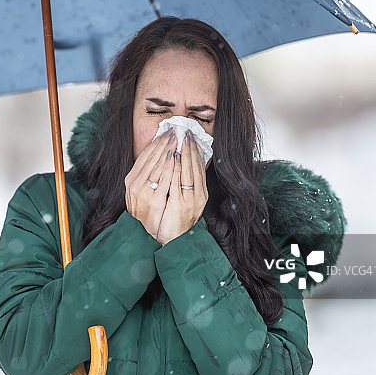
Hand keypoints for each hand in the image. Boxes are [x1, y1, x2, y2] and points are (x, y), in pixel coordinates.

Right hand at [125, 128, 177, 239]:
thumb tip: (157, 157)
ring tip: (176, 139)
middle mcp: (134, 184)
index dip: (155, 143)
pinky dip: (169, 167)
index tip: (165, 133)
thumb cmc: (144, 211)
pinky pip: (163, 180)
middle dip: (163, 143)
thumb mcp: (141, 190)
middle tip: (173, 131)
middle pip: (150, 158)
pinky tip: (175, 158)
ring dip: (167, 151)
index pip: (144, 156)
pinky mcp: (154, 200)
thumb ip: (146, 175)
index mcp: (131, 179)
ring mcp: (143, 192)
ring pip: (156, 166)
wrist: (143, 233)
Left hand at [156, 130, 209, 245]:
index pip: (200, 168)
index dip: (195, 152)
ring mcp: (190, 201)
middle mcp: (198, 196)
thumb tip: (184, 167)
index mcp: (201, 194)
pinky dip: (177, 168)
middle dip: (191, 149)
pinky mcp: (180, 205)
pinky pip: (178, 183)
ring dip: (184, 154)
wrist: (174, 241)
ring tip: (180, 140)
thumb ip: (185, 185)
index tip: (190, 138)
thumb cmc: (176, 221)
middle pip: (196, 168)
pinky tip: (174, 157)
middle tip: (186, 132)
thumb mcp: (185, 201)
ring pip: (188, 172)